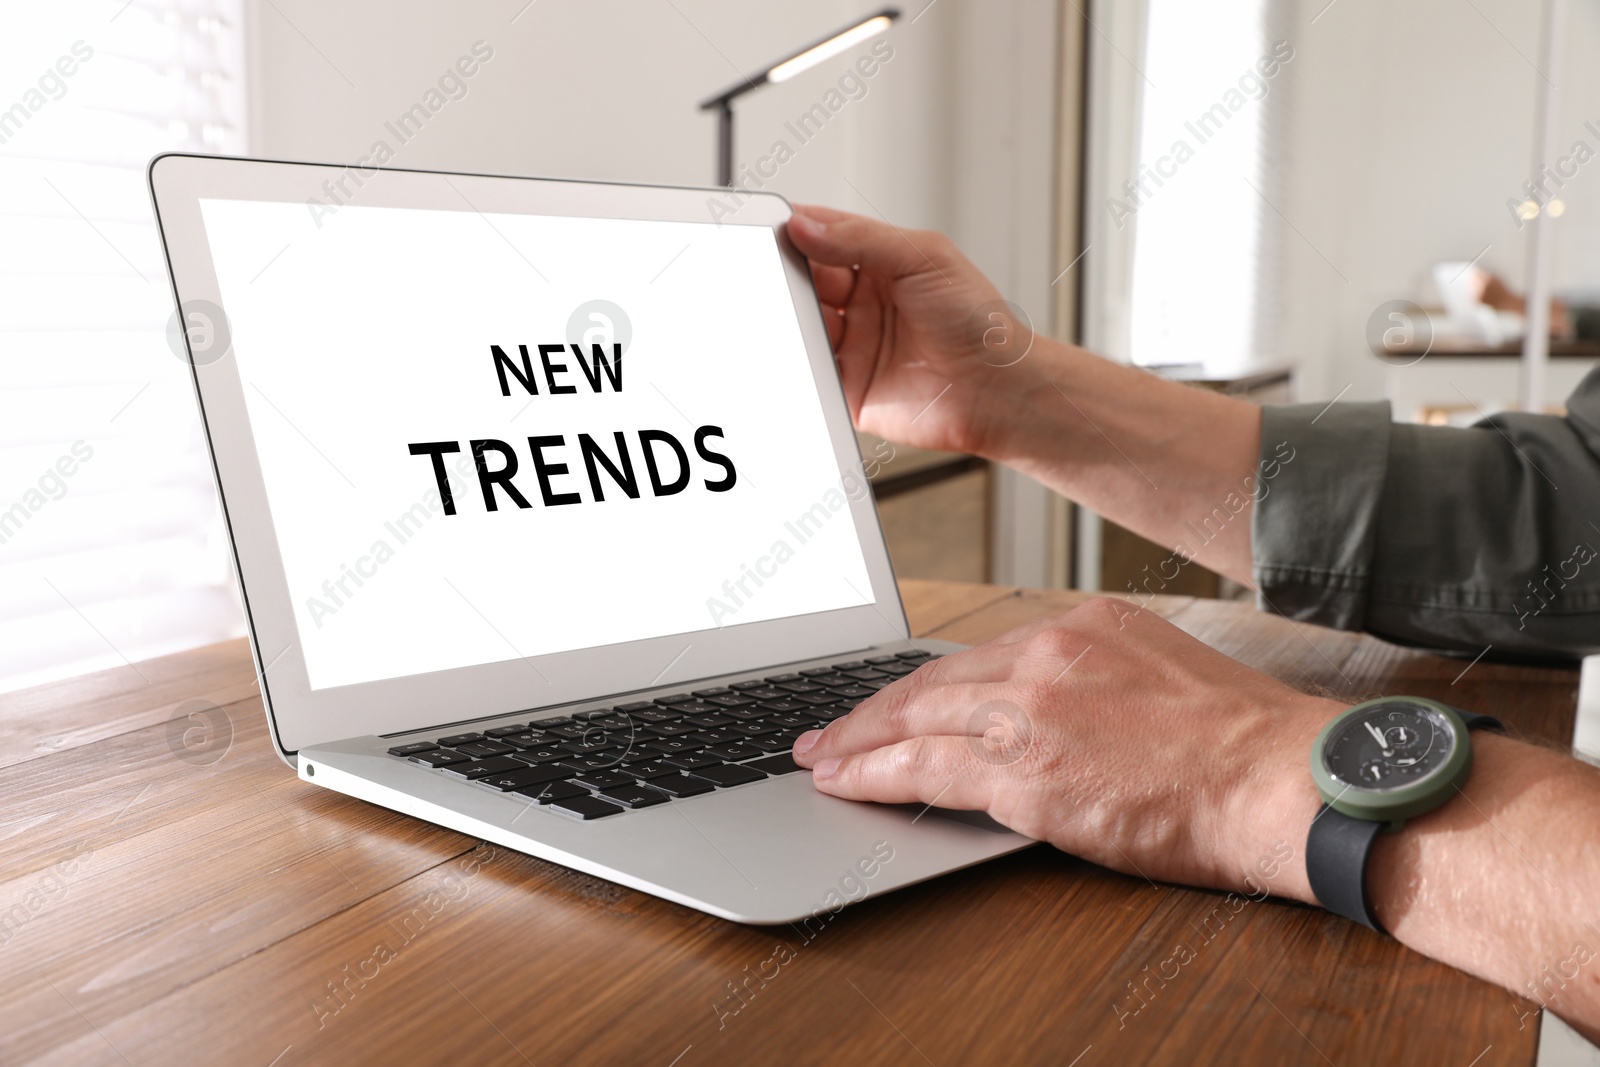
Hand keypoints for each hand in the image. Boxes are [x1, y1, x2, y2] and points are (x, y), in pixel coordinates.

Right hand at [785, 204, 1037, 457]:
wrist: (997, 389)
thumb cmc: (979, 322)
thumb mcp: (923, 258)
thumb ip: (862, 239)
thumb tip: (807, 226)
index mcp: (883, 264)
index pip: (828, 236)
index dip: (800, 229)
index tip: (779, 224)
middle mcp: (865, 302)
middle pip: (808, 279)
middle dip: (789, 272)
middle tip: (781, 268)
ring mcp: (855, 344)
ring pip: (803, 322)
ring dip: (793, 315)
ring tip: (801, 311)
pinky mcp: (848, 385)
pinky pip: (810, 370)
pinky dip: (798, 360)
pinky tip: (804, 348)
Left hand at [791, 598, 1340, 897]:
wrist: (1282, 781)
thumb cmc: (1240, 742)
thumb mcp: (1161, 675)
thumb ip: (1093, 682)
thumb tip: (1049, 712)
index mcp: (1083, 627)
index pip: (978, 656)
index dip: (925, 684)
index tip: (895, 699)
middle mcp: (1048, 655)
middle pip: (933, 683)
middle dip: (873, 711)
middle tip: (829, 730)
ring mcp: (1030, 711)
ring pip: (917, 722)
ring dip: (860, 744)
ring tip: (822, 759)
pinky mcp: (1023, 772)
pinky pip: (925, 772)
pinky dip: (877, 778)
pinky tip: (849, 784)